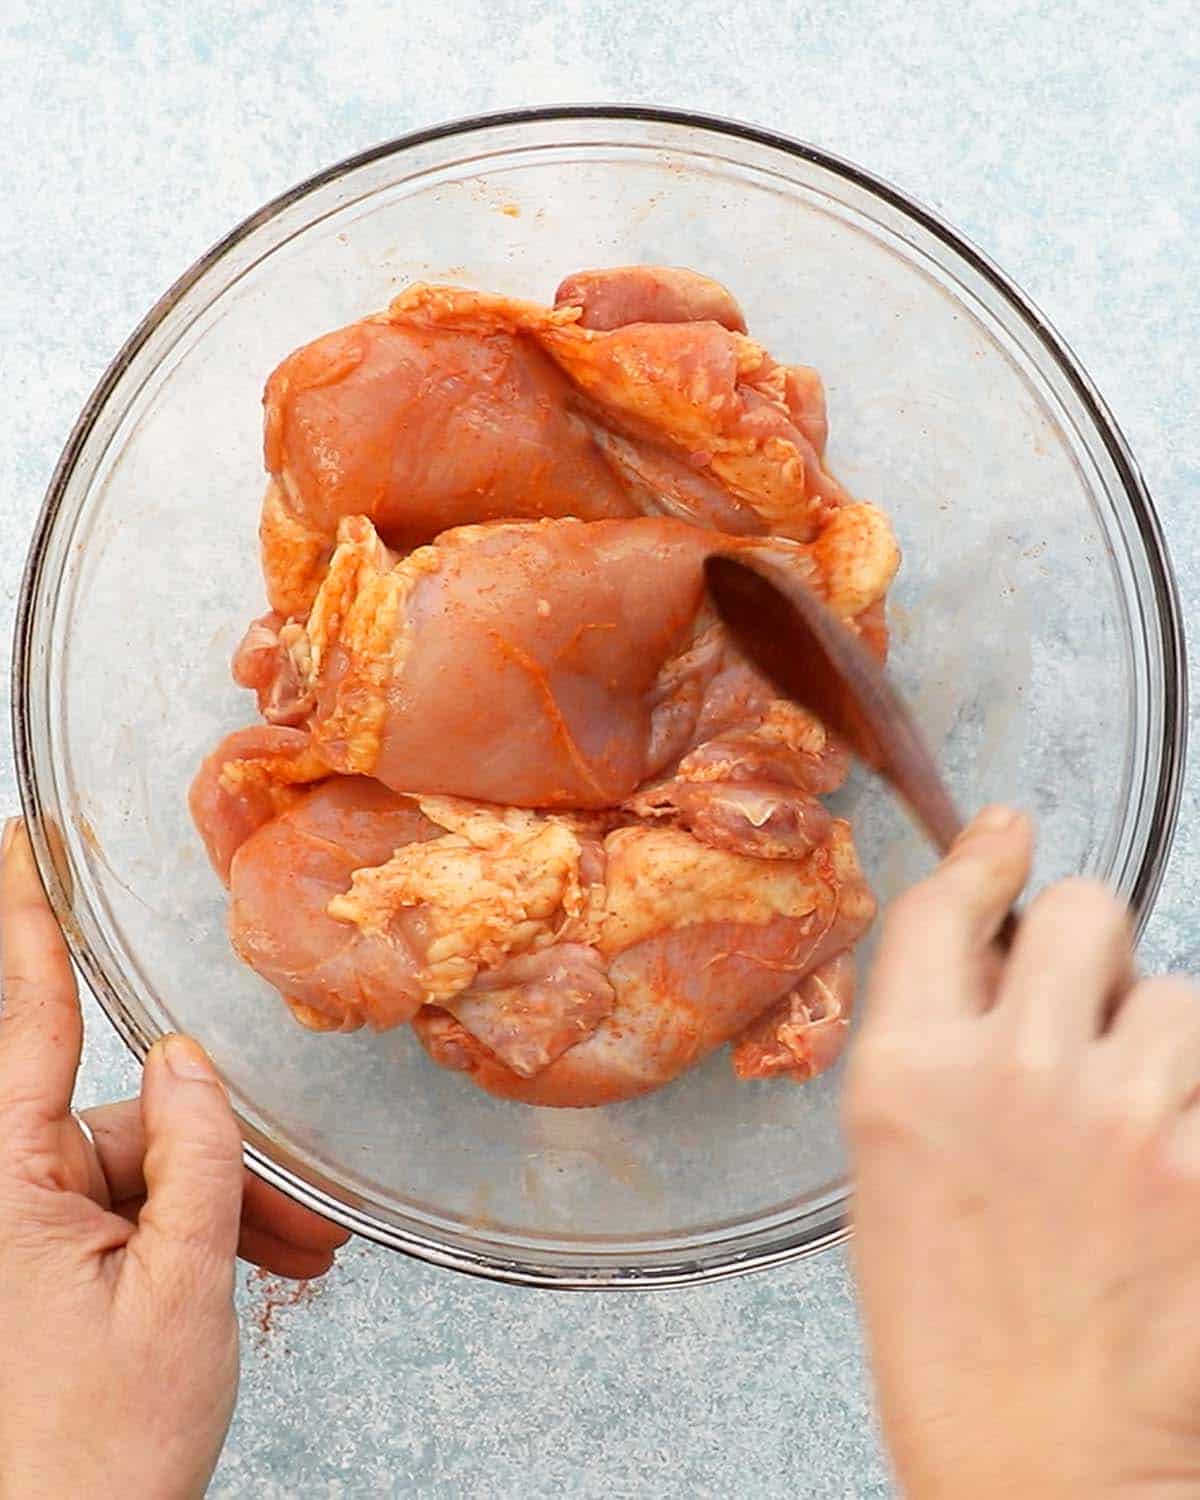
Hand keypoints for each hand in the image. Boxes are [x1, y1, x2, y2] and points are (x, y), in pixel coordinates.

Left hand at [0, 819, 348, 1498]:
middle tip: (300, 1222)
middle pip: (119, 1123)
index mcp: (4, 1188)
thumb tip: (185, 1059)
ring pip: (134, 1170)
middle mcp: (0, 1195)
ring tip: (290, 1260)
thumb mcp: (179, 1294)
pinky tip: (251, 1268)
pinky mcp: (33, 1263)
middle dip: (216, 1157)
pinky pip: (123, 1213)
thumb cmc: (97, 1459)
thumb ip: (193, 1158)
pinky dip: (190, 1234)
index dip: (26, 923)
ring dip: (216, 1206)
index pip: (21, 1021)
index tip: (23, 839)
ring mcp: (15, 1231)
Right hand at [845, 806, 1199, 1498]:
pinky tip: (1173, 1175)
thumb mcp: (893, 1168)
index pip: (947, 907)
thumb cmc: (951, 1327)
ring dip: (1164, 1042)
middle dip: (1088, 944)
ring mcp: (1122, 1118)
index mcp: (909, 1071)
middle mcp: (1012, 1071)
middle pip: (1084, 909)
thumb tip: (997, 954)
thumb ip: (934, 1047)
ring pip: (1178, 995)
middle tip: (1086, 1006)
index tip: (1008, 834)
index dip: (985, 856)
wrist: (1040, 1466)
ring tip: (1140, 1123)